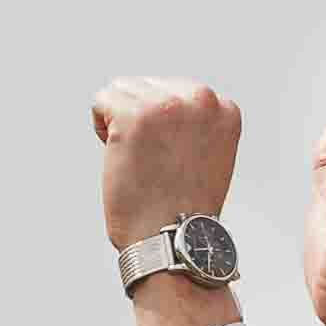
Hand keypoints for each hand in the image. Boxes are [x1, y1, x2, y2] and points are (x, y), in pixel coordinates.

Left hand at [92, 74, 243, 257]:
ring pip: (122, 90)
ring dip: (119, 123)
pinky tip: (120, 155)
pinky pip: (102, 101)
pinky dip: (101, 128)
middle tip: (151, 162)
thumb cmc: (183, 209)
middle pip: (147, 85)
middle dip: (139, 119)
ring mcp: (168, 105)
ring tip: (138, 159)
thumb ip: (194, 123)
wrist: (173, 239)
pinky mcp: (135, 114)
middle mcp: (202, 99)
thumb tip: (163, 101)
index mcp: (224, 109)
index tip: (169, 157)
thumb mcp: (207, 154)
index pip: (175, 91)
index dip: (162, 124)